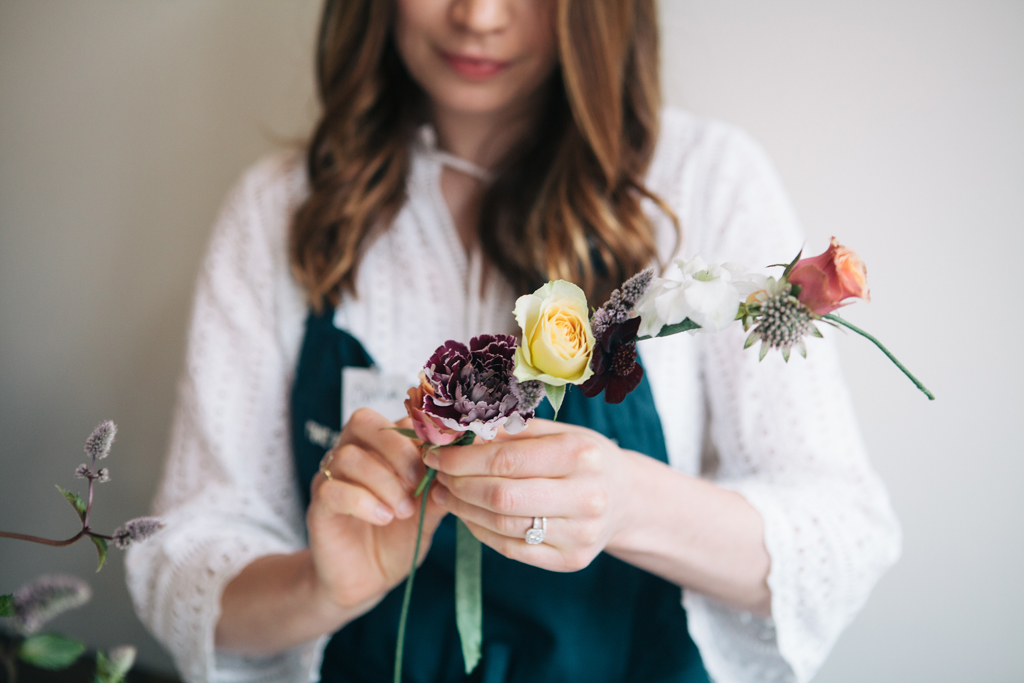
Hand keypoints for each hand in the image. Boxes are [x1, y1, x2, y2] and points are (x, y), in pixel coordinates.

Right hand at [307, 408, 446, 614]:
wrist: (365, 581)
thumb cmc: (397, 539)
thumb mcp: (428, 511)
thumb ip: (440, 485)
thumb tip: (462, 464)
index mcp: (380, 447)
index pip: (394, 418)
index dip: (420, 435)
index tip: (442, 462)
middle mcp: (352, 453)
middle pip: (364, 422)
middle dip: (398, 450)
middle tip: (418, 483)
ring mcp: (331, 477)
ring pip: (349, 457)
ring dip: (384, 482)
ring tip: (404, 511)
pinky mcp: (318, 506)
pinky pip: (333, 490)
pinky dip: (363, 502)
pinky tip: (383, 518)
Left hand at [423, 419, 637, 571]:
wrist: (627, 499)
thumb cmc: (585, 458)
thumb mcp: (560, 433)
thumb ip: (513, 432)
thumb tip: (459, 434)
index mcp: (581, 455)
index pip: (506, 461)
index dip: (463, 460)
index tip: (437, 455)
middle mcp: (586, 497)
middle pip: (502, 497)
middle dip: (459, 485)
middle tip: (438, 475)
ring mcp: (581, 534)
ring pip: (504, 527)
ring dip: (465, 510)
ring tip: (446, 494)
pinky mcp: (572, 561)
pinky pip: (512, 549)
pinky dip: (482, 532)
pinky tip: (469, 515)